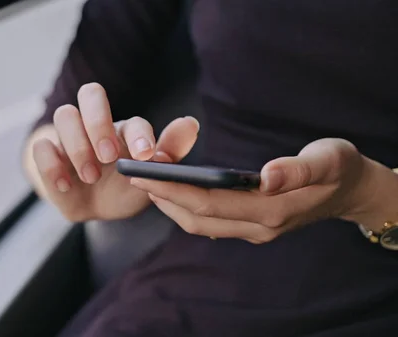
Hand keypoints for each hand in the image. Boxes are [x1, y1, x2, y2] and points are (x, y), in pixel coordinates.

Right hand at [30, 83, 198, 221]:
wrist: (94, 210)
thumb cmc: (125, 188)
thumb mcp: (149, 179)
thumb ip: (168, 153)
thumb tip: (191, 123)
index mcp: (124, 130)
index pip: (131, 119)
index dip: (138, 134)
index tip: (146, 156)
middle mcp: (95, 124)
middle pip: (91, 94)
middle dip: (100, 124)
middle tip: (109, 157)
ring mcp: (68, 137)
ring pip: (64, 115)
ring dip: (78, 146)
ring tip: (91, 176)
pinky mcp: (47, 155)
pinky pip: (40, 146)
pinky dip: (51, 164)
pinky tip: (66, 186)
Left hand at [130, 138, 388, 242]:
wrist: (351, 191)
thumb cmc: (339, 169)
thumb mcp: (328, 159)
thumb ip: (298, 169)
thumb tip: (265, 176)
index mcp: (272, 210)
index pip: (211, 203)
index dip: (175, 190)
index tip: (146, 174)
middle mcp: (258, 226)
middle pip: (198, 217)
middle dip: (163, 198)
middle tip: (134, 176)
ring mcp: (254, 230)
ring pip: (201, 224)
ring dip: (171, 205)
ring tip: (146, 182)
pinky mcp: (251, 226)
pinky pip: (210, 222)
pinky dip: (186, 208)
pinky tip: (173, 191)